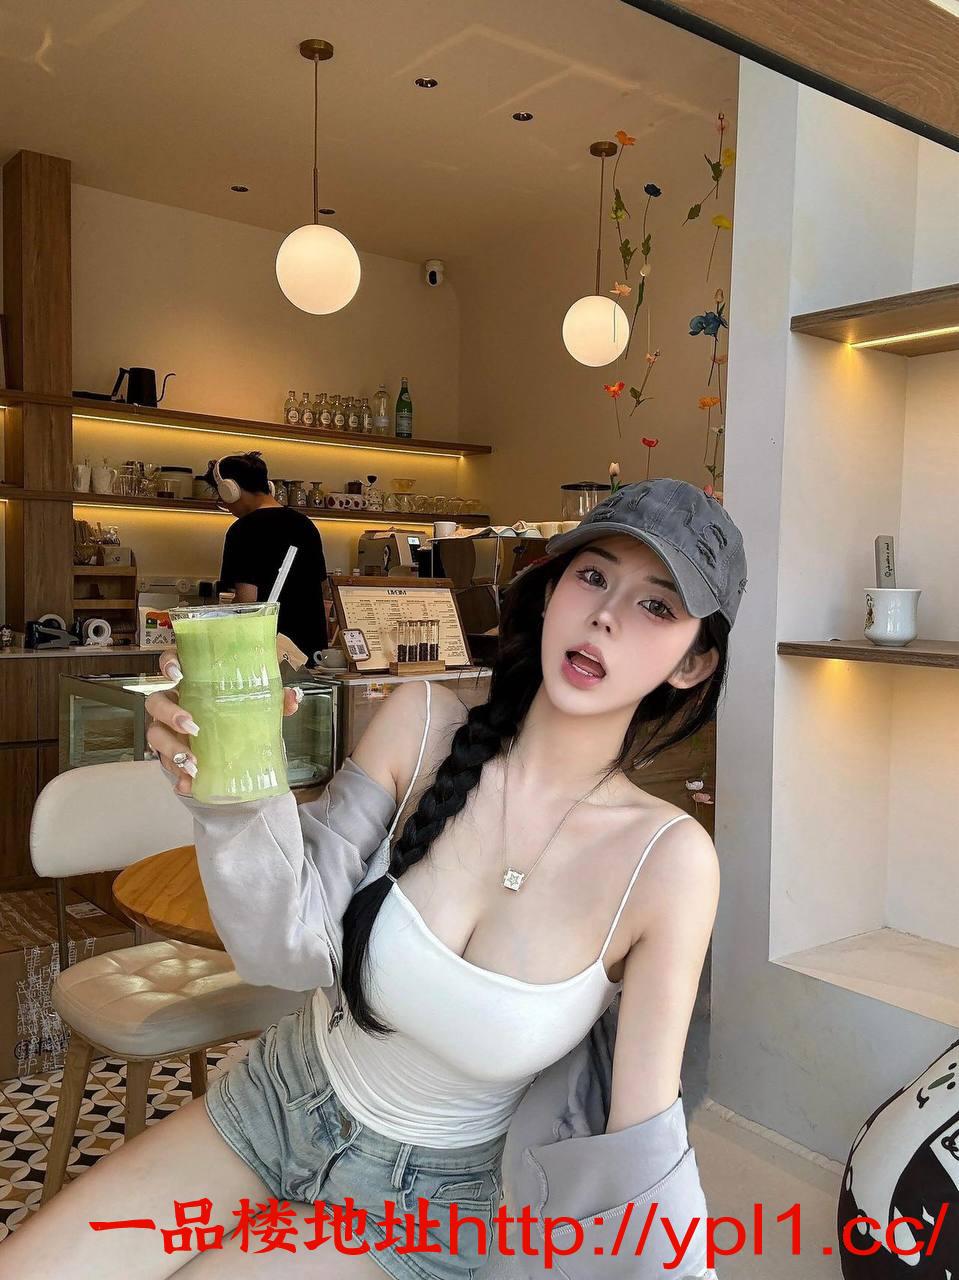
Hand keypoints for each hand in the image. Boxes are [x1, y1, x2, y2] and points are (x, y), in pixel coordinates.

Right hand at [145, 647, 303, 796]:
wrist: (239, 746)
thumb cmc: (241, 713)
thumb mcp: (260, 703)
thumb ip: (276, 698)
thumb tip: (293, 698)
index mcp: (193, 681)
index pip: (171, 662)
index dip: (168, 663)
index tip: (177, 673)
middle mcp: (175, 702)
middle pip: (156, 702)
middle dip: (170, 714)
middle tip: (191, 727)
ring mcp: (169, 729)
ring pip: (156, 735)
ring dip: (172, 750)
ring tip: (193, 764)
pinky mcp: (172, 753)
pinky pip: (167, 764)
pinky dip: (178, 776)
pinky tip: (189, 784)